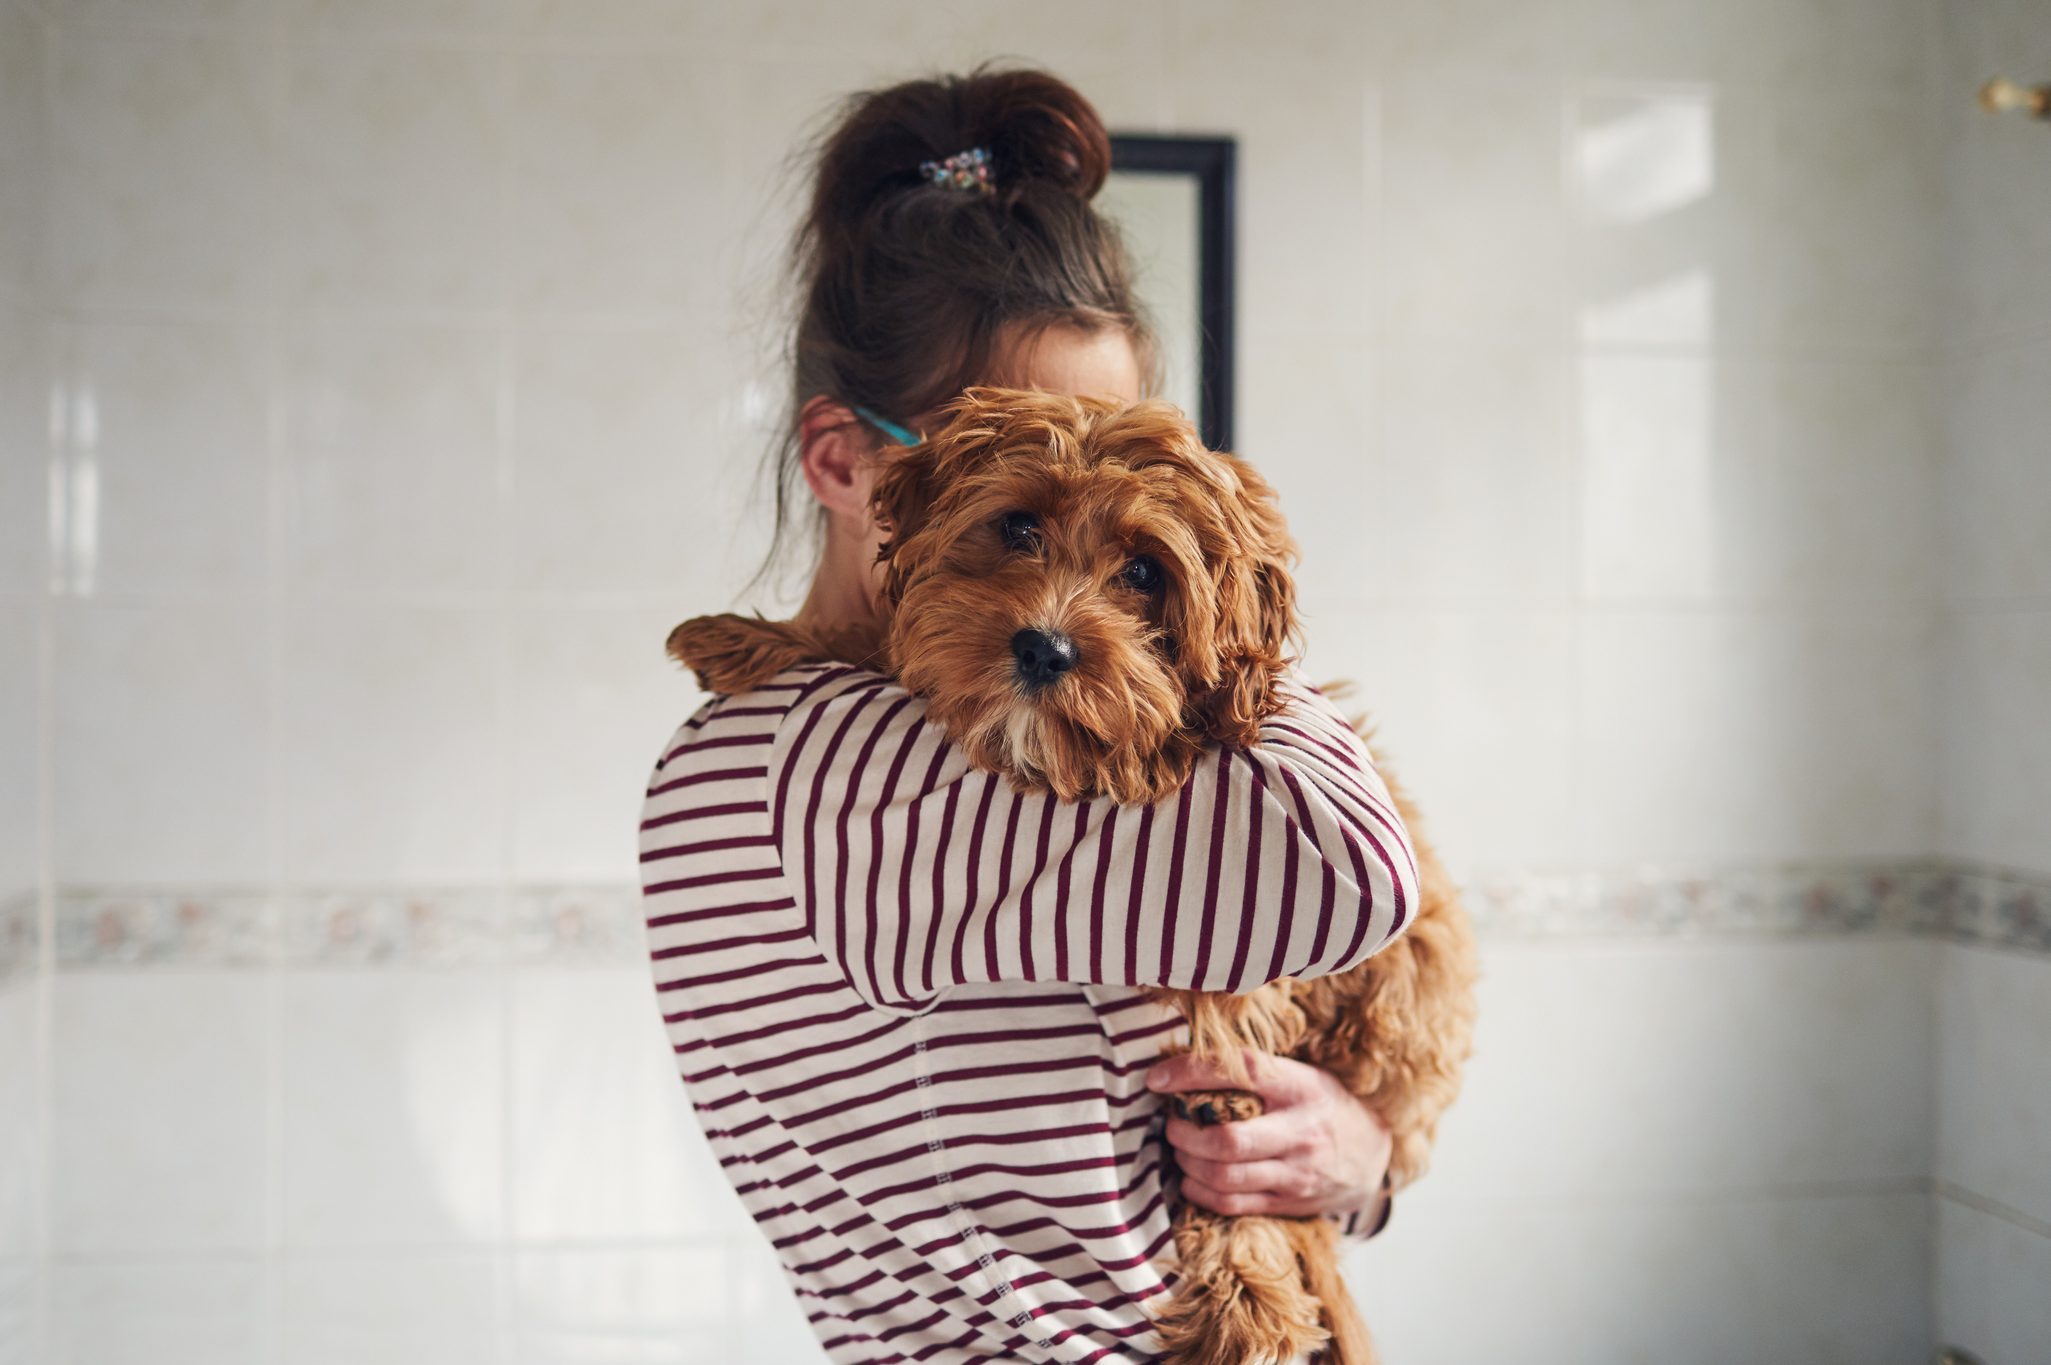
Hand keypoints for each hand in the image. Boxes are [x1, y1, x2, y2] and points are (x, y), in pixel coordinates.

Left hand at [1145, 1050, 1392, 1218]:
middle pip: (1228, 1139)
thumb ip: (1258, 1072)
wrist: (1375, 1155)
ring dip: (1188, 1163)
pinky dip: (1200, 1191)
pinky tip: (1192, 1177)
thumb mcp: (1304, 1076)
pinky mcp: (1289, 1202)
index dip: (1192, 1072)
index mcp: (1302, 1088)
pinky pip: (1232, 1204)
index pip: (1242, 1071)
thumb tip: (1188, 1062)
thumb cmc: (1325, 1105)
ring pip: (1225, 1176)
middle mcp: (1300, 1132)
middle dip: (1184, 1133)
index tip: (1157, 1078)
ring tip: (1179, 1148)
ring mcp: (1296, 1173)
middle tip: (1170, 1123)